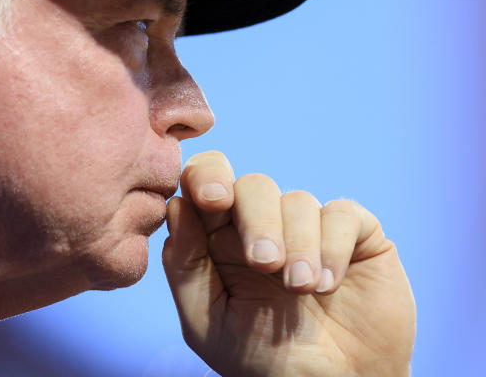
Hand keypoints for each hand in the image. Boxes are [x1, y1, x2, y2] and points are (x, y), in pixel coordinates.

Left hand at [161, 151, 414, 376]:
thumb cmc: (261, 357)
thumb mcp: (207, 319)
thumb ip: (185, 264)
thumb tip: (177, 205)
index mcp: (217, 236)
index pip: (204, 179)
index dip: (207, 176)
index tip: (213, 200)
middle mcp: (261, 222)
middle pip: (252, 185)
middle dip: (256, 221)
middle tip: (264, 264)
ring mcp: (308, 226)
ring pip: (297, 200)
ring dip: (298, 245)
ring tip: (301, 289)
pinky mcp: (355, 234)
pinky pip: (342, 213)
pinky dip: (333, 247)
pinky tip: (329, 283)